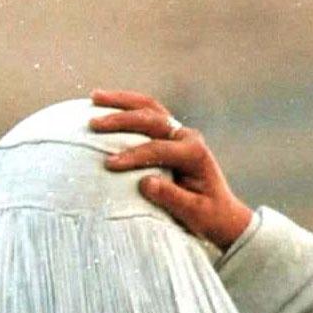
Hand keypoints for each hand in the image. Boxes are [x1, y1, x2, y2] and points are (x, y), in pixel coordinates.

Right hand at [90, 89, 253, 249]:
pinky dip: (124, 106)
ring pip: (148, 108)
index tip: (108, 165)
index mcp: (195, 153)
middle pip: (152, 118)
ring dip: (121, 101)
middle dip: (122, 119)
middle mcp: (186, 137)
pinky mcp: (167, 134)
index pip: (159, 148)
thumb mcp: (194, 213)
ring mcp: (177, 132)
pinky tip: (103, 103)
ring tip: (94, 97)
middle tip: (94, 124)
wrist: (219, 210)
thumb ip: (172, 198)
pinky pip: (145, 113)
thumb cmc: (206, 215)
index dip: (133, 155)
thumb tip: (144, 182)